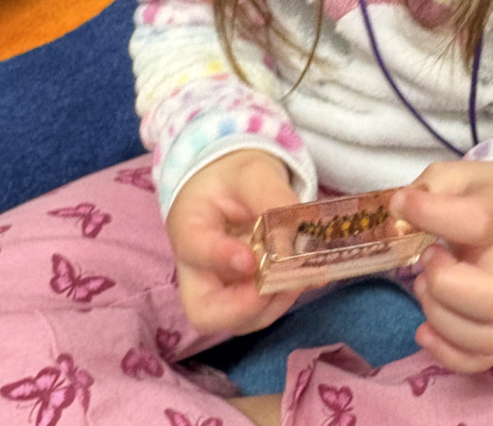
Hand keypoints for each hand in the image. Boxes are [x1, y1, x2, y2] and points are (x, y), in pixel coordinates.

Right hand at [166, 149, 302, 334]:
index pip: (194, 249)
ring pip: (236, 320)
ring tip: (302, 274)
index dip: (220, 259)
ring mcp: (219, 287)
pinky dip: (282, 299)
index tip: (251, 260)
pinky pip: (258, 312)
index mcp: (188, 224)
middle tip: (281, 282)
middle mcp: (196, 267)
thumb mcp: (255, 173)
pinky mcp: (241, 295)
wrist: (234, 182)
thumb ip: (274, 198)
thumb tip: (302, 238)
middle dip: (245, 307)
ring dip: (272, 304)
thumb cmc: (236, 175)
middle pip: (204, 310)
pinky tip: (304, 276)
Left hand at [390, 160, 492, 372]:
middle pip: (492, 299)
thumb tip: (399, 208)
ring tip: (424, 287)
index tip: (403, 204)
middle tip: (427, 257)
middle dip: (445, 284)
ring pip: (488, 336)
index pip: (477, 222)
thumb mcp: (460, 175)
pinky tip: (425, 330)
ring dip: (443, 319)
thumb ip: (429, 186)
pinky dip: (449, 355)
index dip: (431, 214)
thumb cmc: (486, 195)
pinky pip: (482, 359)